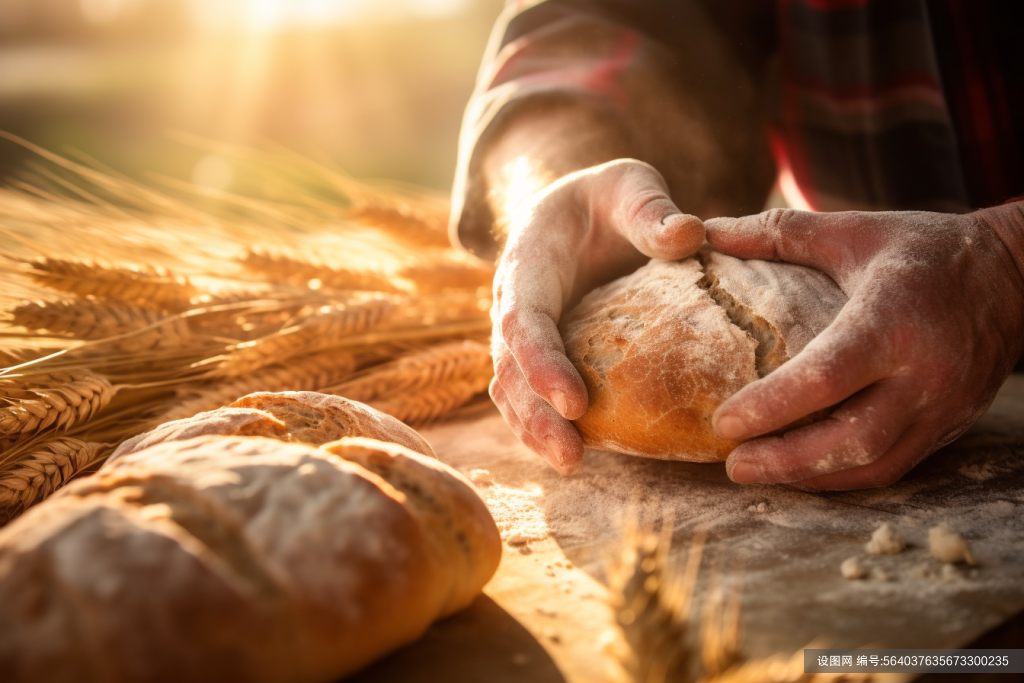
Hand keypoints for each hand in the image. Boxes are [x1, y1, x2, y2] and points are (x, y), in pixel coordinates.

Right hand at [491, 159, 703, 472]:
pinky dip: (542, 426)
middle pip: (511, 367)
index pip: (524, 318)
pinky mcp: (539, 354)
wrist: (581, 211)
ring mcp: (522, 334)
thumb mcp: (629, 184)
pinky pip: (528, 395)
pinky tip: (575, 453)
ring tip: (571, 463)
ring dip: (534, 430)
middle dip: (536, 414)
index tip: (573, 402)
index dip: (542, 362)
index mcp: (528, 263)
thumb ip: (650, 208)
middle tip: (571, 455)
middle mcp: (513, 303)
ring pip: (512, 389)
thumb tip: (689, 236)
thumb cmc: (608, 198)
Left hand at [704, 207, 1023, 489]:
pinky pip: (894, 466)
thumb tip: (708, 230)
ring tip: (757, 472)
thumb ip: (779, 233)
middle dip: (785, 461)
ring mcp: (941, 406)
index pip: (825, 377)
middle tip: (733, 464)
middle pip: (850, 439)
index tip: (723, 420)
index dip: (770, 406)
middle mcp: (922, 373)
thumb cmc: (924, 250)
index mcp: (891, 320)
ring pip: (874, 464)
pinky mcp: (949, 426)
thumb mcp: (852, 231)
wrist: (1016, 273)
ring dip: (810, 477)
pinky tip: (803, 473)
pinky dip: (844, 476)